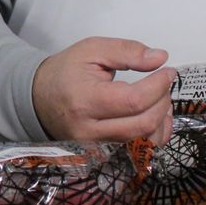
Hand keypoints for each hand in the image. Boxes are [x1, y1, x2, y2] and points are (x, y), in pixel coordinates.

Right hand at [32, 37, 175, 144]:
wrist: (38, 98)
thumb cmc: (65, 72)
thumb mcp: (92, 50)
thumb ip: (127, 51)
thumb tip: (160, 58)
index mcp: (85, 100)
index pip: (134, 101)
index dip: (158, 87)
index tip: (167, 72)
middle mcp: (90, 130)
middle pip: (143, 124)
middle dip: (163, 101)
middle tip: (163, 83)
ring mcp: (96, 147)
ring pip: (145, 140)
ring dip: (162, 119)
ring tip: (160, 98)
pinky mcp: (103, 154)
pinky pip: (139, 149)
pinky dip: (155, 133)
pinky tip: (155, 115)